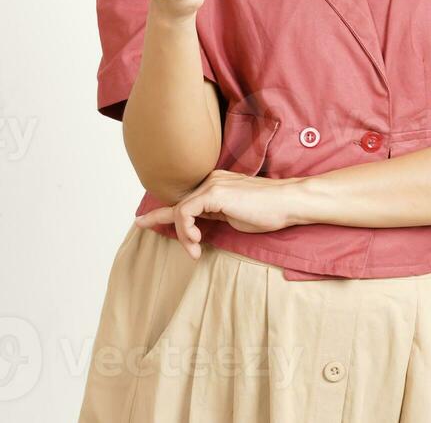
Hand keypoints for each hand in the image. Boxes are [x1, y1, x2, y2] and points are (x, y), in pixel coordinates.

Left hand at [132, 171, 305, 260]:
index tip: (142, 222)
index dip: (161, 213)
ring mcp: (212, 184)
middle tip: (183, 248)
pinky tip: (198, 241)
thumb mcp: (236, 215)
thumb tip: (198, 225)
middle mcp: (211, 180)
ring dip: (185, 236)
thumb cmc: (269, 212)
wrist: (288, 203)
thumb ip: (216, 215)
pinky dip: (187, 230)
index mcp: (216, 184)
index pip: (185, 199)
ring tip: (197, 250)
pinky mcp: (214, 193)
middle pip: (180, 206)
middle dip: (174, 230)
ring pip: (181, 211)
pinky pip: (186, 213)